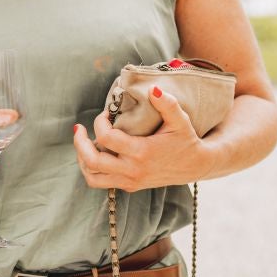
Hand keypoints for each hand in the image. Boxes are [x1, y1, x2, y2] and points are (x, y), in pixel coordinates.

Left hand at [73, 87, 215, 190]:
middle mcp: (133, 170)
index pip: (107, 138)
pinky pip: (101, 183)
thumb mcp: (180, 120)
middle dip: (80, 144)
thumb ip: (167, 104)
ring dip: (82, 160)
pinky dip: (92, 170)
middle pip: (92, 162)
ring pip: (92, 178)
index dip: (99, 123)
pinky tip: (96, 153)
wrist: (197, 166)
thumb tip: (152, 89)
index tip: (105, 114)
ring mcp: (130, 181)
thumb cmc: (187, 140)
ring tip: (83, 143)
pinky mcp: (131, 186)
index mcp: (142, 152)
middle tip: (79, 129)